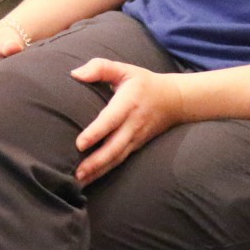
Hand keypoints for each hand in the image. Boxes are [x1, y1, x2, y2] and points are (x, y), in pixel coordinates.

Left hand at [68, 59, 186, 185]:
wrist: (174, 100)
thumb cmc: (142, 83)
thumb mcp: (124, 69)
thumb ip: (100, 67)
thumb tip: (75, 74)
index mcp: (128, 104)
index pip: (110, 120)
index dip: (96, 133)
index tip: (79, 144)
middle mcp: (132, 125)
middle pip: (114, 147)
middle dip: (95, 162)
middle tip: (77, 173)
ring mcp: (136, 138)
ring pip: (117, 158)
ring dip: (98, 171)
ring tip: (79, 182)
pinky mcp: (136, 146)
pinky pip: (120, 160)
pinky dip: (106, 171)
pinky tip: (92, 178)